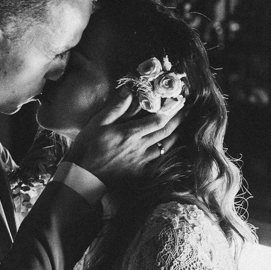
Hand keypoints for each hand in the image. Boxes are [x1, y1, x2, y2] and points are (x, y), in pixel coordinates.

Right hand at [64, 89, 184, 187]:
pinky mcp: (141, 173)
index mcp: (129, 133)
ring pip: (166, 146)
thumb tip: (129, 92)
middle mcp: (139, 147)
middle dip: (178, 119)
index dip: (171, 110)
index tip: (178, 101)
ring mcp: (142, 161)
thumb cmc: (87, 148)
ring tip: (182, 126)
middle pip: (165, 131)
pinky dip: (168, 152)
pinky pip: (160, 161)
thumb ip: (115, 108)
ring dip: (176, 135)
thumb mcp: (97, 124)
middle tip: (186, 110)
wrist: (84, 177)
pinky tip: (171, 147)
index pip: (157, 119)